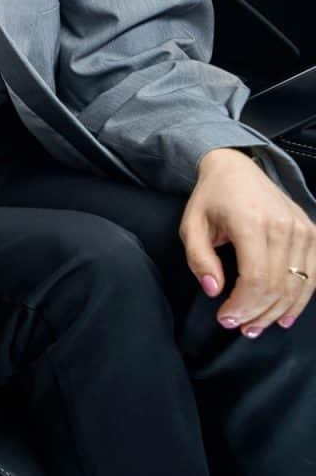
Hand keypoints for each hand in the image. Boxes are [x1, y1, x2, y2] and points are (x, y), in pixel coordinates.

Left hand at [181, 148, 315, 337]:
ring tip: (257, 326)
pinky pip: (313, 274)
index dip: (243, 305)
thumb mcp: (191, 225)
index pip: (256, 277)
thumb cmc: (211, 199)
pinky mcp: (312, 232)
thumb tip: (213, 291)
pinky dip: (301, 299)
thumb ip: (199, 258)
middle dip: (257, 313)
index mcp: (251, 222)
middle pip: (278, 285)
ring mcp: (302, 229)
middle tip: (238, 327)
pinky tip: (284, 315)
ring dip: (278, 311)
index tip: (225, 319)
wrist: (237, 169)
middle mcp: (283, 226)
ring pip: (298, 284)